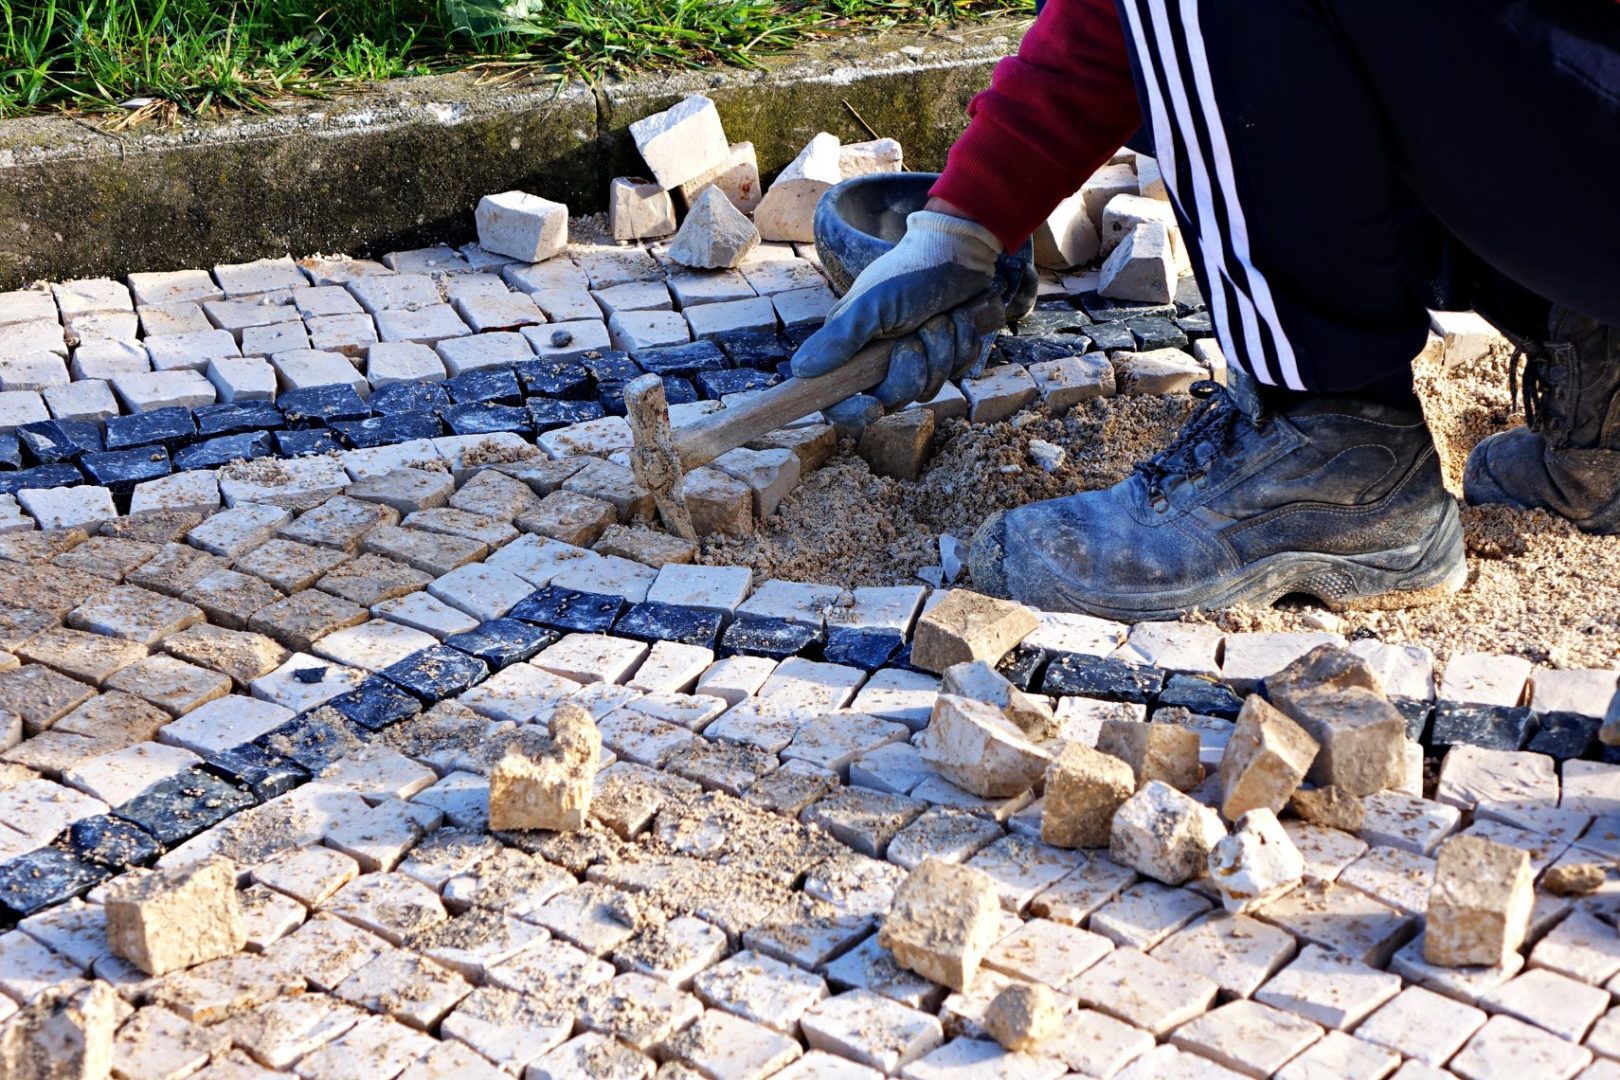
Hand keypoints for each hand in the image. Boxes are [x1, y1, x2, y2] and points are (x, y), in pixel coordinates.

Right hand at [792, 207, 1002, 425]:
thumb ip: (840, 339)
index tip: (873, 407)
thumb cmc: (910, 272)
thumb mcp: (872, 305)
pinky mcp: (943, 357)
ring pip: (926, 388)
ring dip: (941, 352)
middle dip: (912, 369)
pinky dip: (961, 348)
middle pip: (891, 398)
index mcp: (850, 347)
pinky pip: (954, 375)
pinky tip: (957, 321)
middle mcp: (877, 359)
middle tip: (917, 337)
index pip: (837, 398)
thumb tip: (802, 370)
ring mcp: (912, 360)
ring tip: (940, 320)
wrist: (958, 251)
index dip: (851, 411)